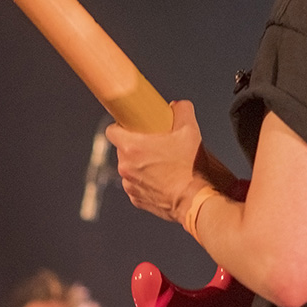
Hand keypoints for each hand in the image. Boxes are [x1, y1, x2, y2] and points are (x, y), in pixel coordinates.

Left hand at [105, 100, 207, 222]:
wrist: (195, 200)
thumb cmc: (190, 168)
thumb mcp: (190, 131)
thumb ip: (183, 111)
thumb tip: (179, 106)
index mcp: (132, 147)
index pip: (112, 131)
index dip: (121, 127)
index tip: (132, 127)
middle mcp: (126, 167)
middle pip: (123, 150)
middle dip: (136, 147)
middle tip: (155, 145)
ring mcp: (130, 185)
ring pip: (130, 169)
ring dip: (140, 165)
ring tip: (161, 164)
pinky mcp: (137, 199)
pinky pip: (136, 186)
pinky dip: (145, 182)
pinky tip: (162, 180)